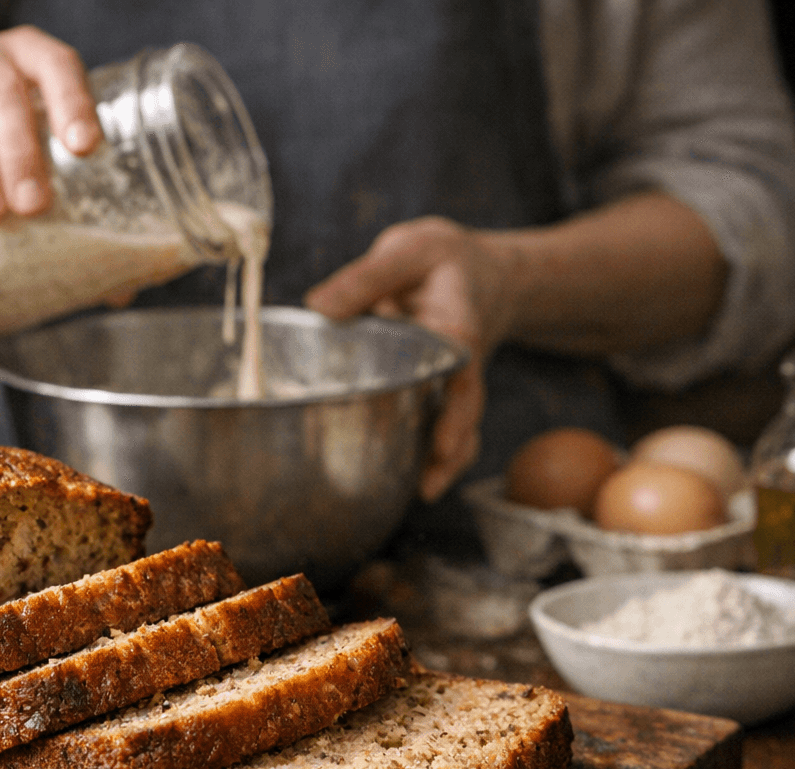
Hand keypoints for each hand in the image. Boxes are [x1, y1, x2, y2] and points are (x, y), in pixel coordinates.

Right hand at [0, 25, 100, 220]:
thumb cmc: (6, 134)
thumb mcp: (40, 146)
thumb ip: (78, 204)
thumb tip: (120, 292)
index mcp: (30, 61)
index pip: (54, 65)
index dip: (71, 100)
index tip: (83, 147)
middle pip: (1, 93)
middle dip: (19, 149)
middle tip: (33, 204)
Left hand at [305, 217, 517, 501]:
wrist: (476, 272)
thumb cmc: (440, 260)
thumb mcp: (407, 251)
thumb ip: (366, 277)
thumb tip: (318, 305)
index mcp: (455, 323)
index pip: (457, 356)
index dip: (451, 391)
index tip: (443, 423)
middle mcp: (462, 359)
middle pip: (466, 403)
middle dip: (454, 436)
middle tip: (437, 468)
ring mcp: (455, 381)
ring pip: (461, 423)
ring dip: (449, 458)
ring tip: (426, 491)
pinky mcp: (443, 393)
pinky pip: (445, 425)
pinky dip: (435, 455)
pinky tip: (414, 482)